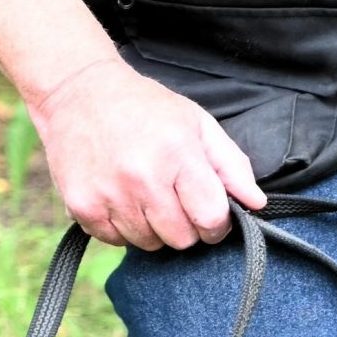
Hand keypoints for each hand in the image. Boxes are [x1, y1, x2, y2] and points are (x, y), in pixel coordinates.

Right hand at [30, 57, 266, 250]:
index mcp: (178, 153)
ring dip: (154, 228)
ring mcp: (109, 194)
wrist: (79, 93)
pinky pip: (115, 241)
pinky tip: (122, 197)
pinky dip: (123, 227)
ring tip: (147, 194)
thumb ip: (231, 165)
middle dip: (187, 226)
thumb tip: (257, 203)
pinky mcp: (81, 206)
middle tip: (177, 199)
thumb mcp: (198, 123)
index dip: (218, 223)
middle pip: (181, 238)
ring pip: (148, 243)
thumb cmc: (146, 107)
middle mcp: (143, 177)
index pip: (211, 217)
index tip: (212, 214)